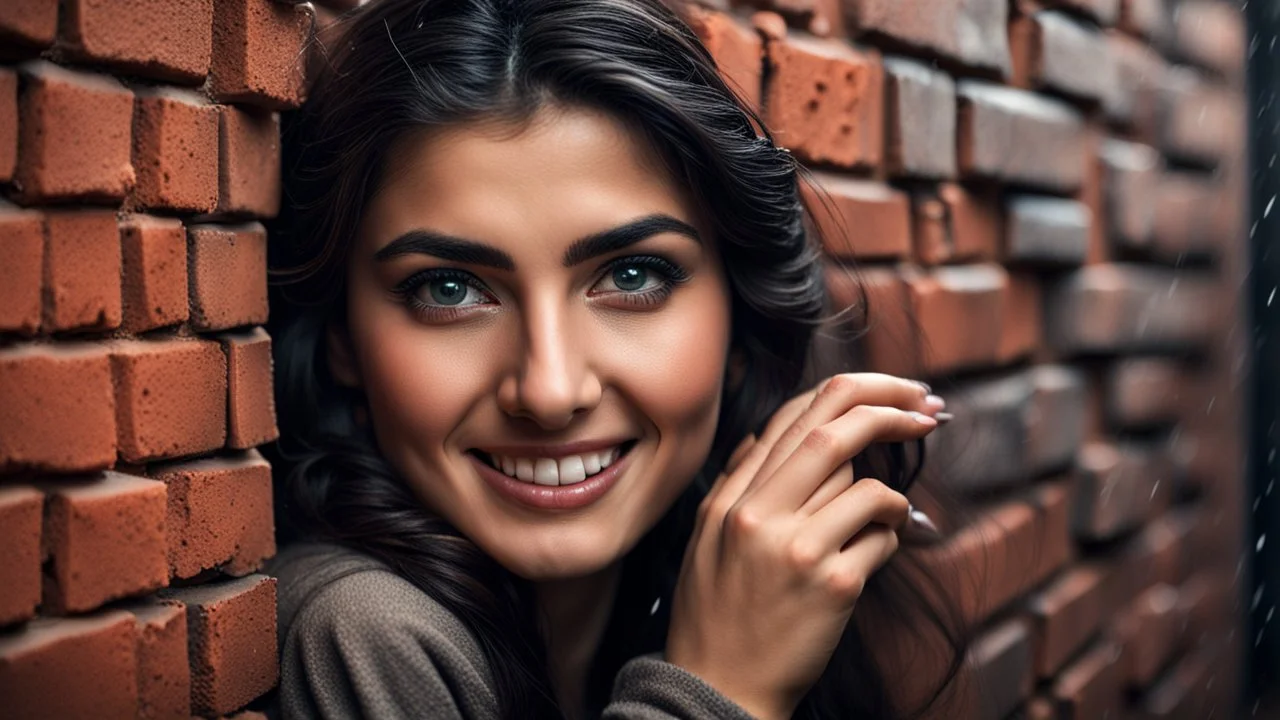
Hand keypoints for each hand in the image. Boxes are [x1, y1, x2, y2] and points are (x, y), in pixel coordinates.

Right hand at [664, 373, 942, 719]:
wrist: (718, 689)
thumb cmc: (715, 615)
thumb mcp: (707, 539)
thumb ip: (737, 483)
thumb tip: (763, 435)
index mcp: (732, 498)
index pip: (793, 417)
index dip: (852, 393)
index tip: (893, 393)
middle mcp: (760, 515)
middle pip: (835, 431)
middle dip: (893, 407)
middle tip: (929, 409)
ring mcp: (797, 549)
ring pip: (868, 487)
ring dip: (891, 500)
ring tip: (884, 523)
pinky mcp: (833, 585)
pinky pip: (884, 538)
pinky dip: (892, 539)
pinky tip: (876, 554)